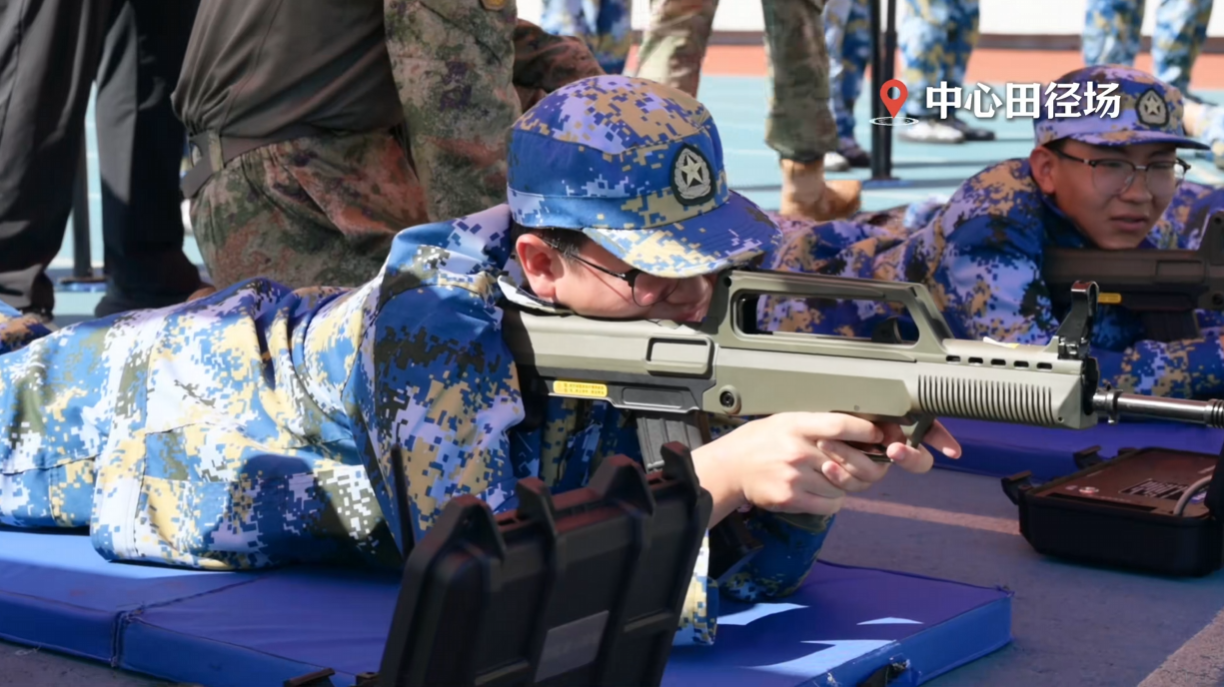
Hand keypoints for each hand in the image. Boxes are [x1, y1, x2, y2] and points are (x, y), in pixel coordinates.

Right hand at [691, 413, 960, 525]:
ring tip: (841, 477)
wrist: (732, 466)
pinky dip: (835, 499)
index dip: (868, 432)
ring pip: (844, 486)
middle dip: (870, 465)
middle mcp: (798, 450)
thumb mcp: (789, 420)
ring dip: (849, 484)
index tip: (881, 436)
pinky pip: (830, 504)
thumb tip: (864, 431)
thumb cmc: (764, 439)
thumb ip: (821, 424)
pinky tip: (826, 491)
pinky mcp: (791, 499)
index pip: (842, 425)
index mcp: (798, 425)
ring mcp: (795, 477)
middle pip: (851, 461)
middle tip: (874, 464)